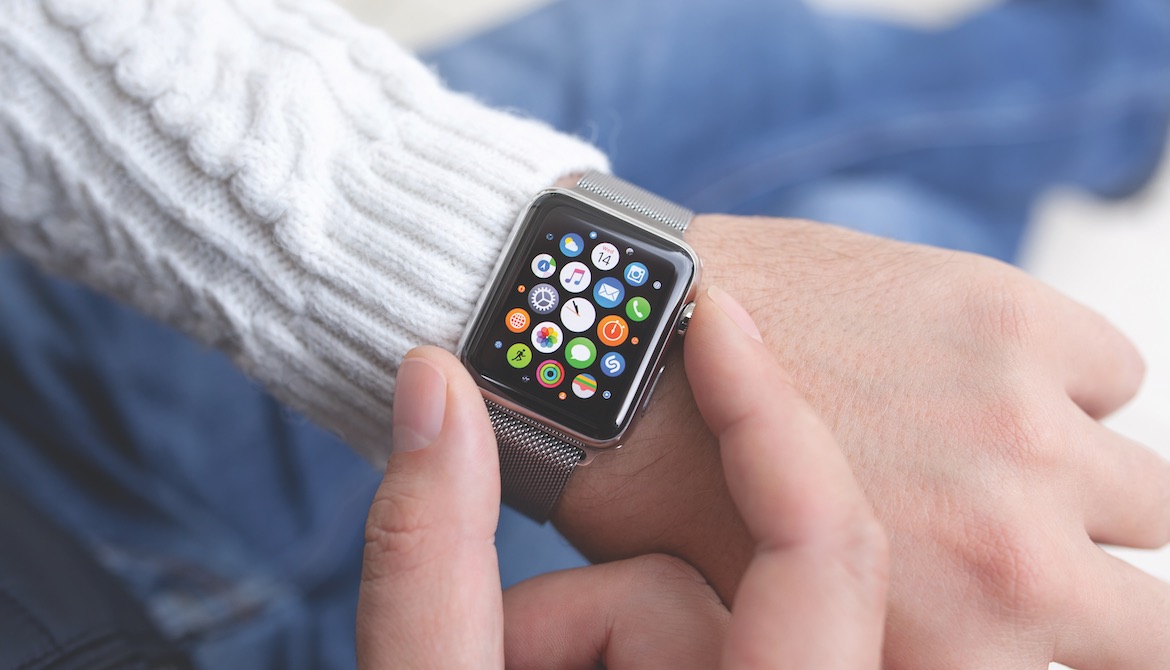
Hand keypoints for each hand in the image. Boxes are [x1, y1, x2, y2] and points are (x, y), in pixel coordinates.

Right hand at [357, 287, 887, 668]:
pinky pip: (696, 644)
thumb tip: (436, 381)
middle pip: (716, 593)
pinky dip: (617, 652)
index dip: (769, 415)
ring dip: (591, 642)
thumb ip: (422, 562)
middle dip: (585, 609)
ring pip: (698, 619)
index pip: (819, 552)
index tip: (715, 316)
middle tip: (497, 656)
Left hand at [553, 215, 1169, 668]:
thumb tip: (973, 644)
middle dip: (1101, 595)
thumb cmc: (671, 499)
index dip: (1067, 649)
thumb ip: (904, 648)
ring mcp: (1021, 432)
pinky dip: (1060, 380)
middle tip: (1021, 554)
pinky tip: (966, 375)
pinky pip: (1110, 371)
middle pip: (1154, 621)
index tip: (1047, 624)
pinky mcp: (1012, 321)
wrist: (622, 353)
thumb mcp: (782, 626)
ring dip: (1077, 483)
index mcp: (950, 654)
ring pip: (1143, 491)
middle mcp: (1010, 560)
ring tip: (978, 458)